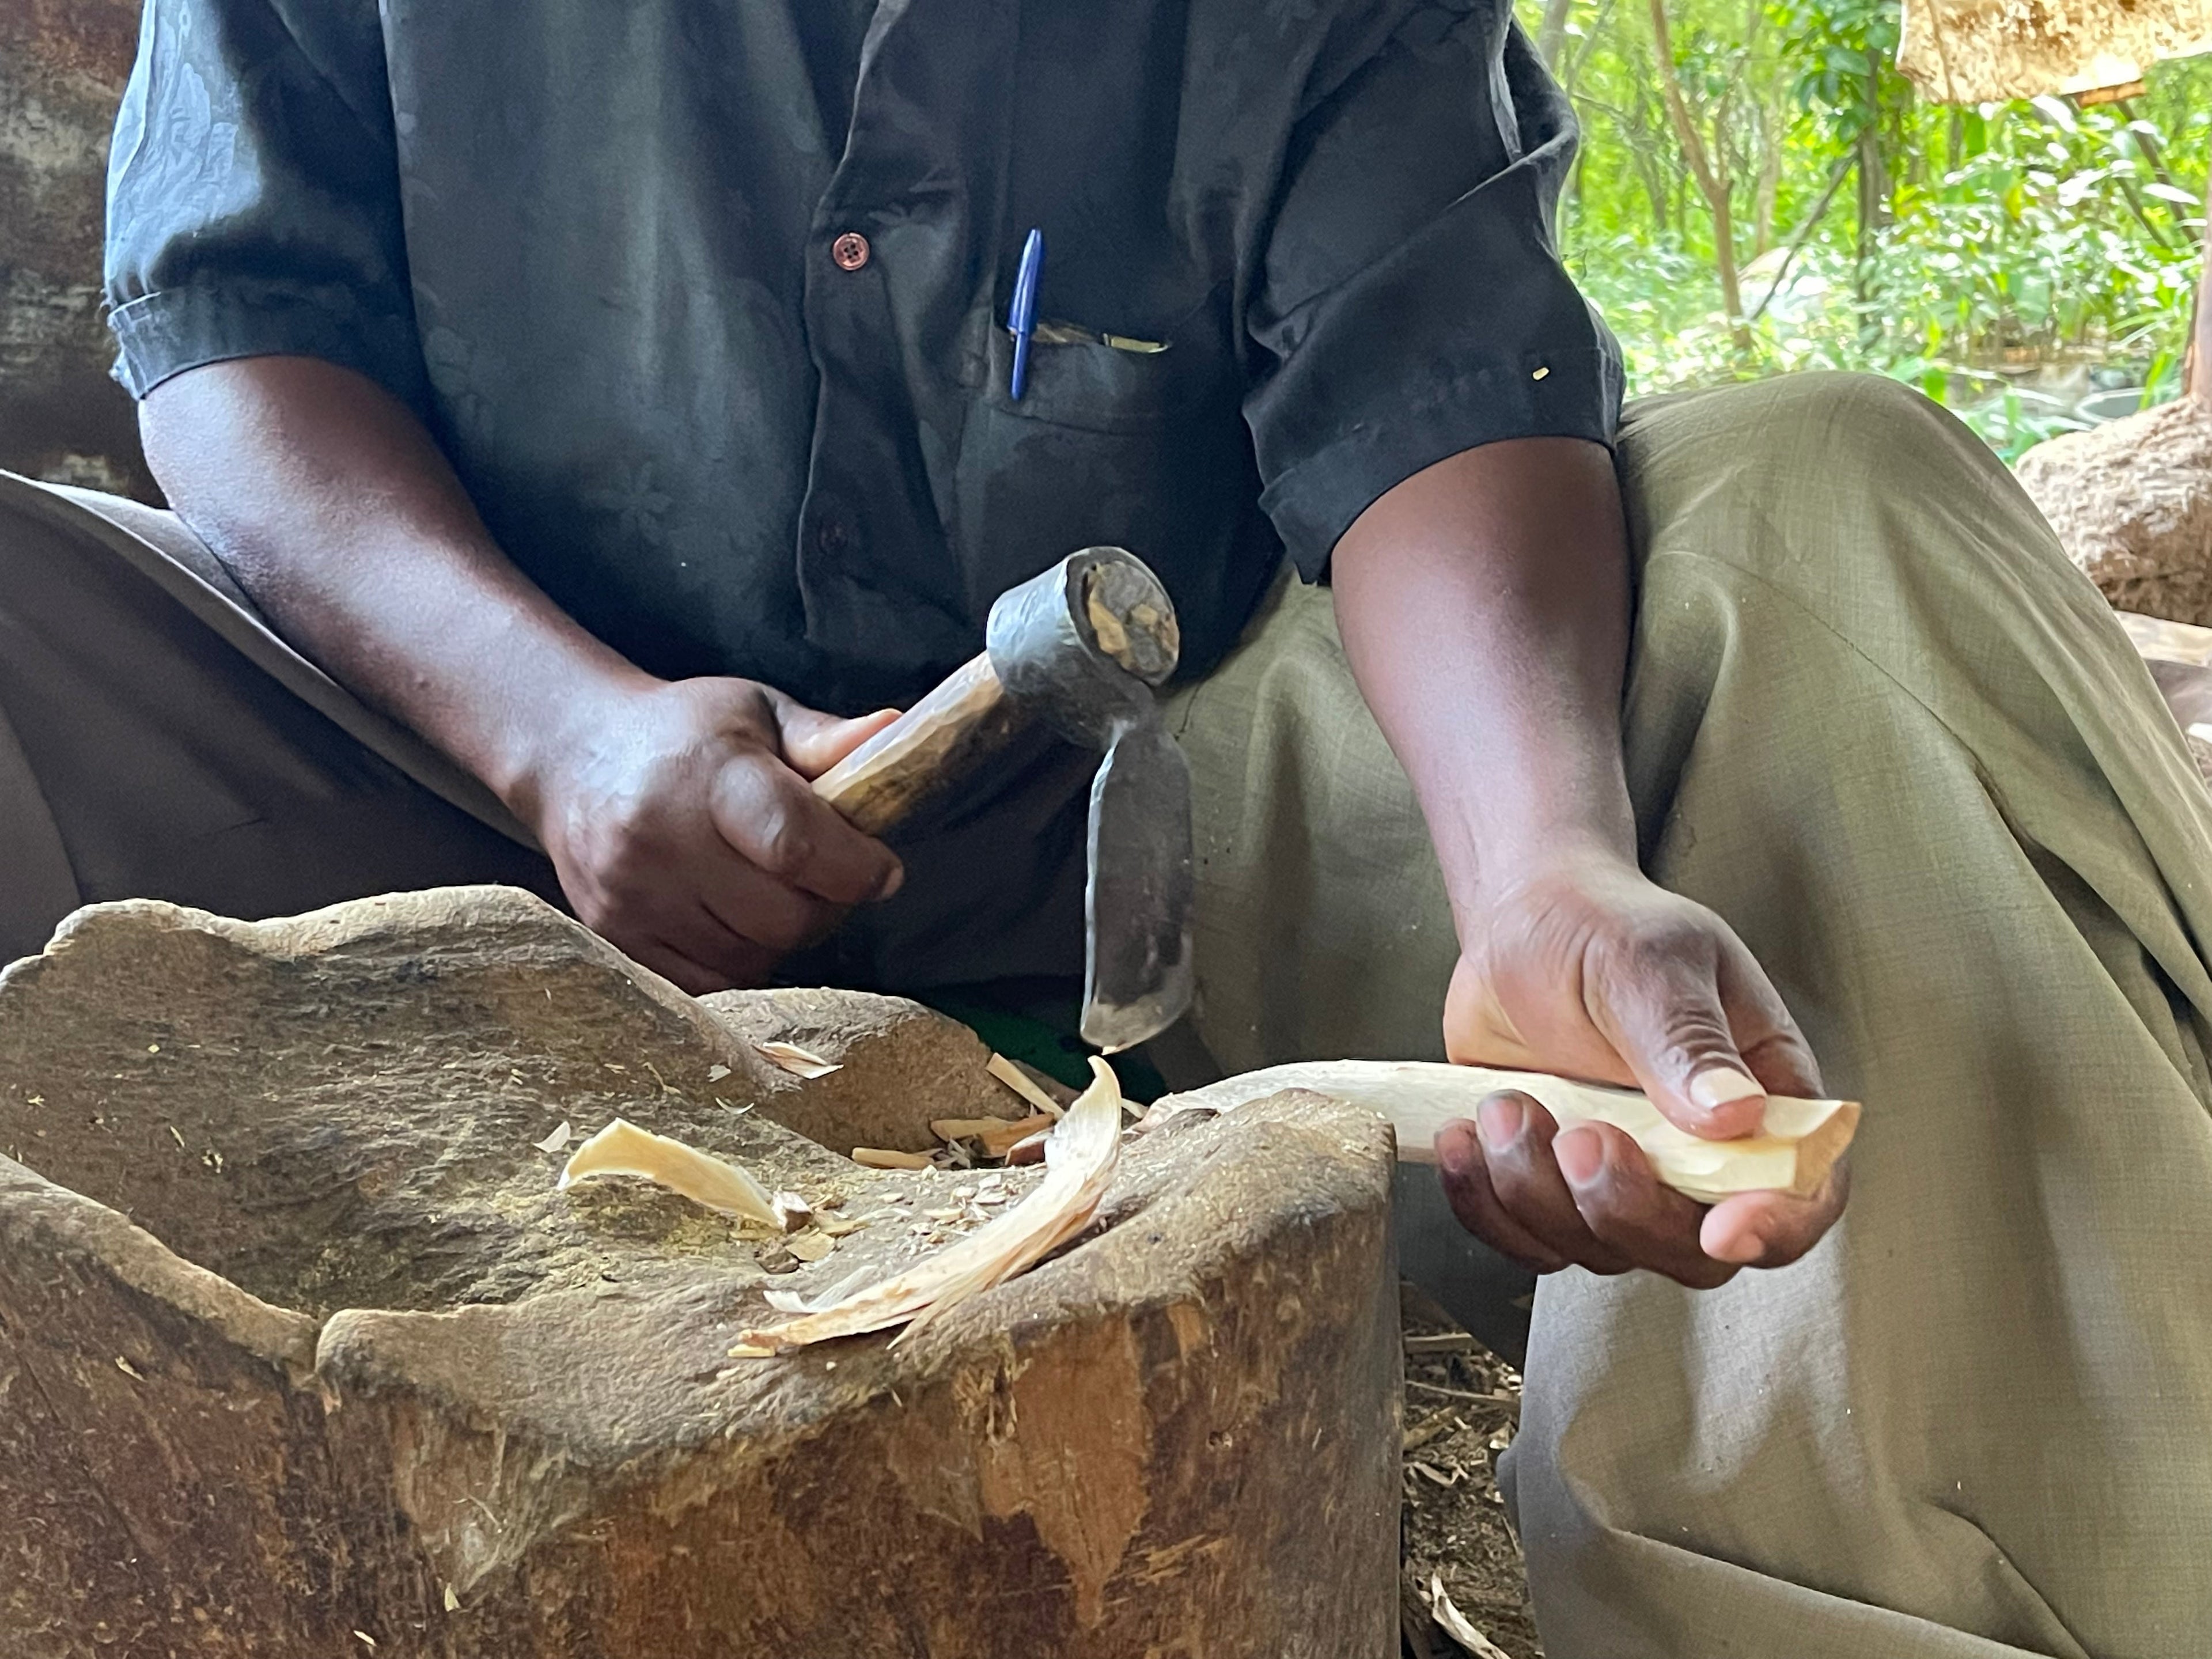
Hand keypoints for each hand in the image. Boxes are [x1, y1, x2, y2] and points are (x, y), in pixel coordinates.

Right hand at [524, 676, 902, 992]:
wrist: (575, 756)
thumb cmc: (686, 734)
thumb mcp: (760, 714)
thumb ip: (827, 738)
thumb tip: (894, 732)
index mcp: (706, 773)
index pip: (795, 843)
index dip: (856, 868)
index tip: (881, 869)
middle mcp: (659, 839)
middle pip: (784, 917)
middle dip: (826, 905)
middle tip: (826, 876)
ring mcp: (631, 898)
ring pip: (752, 959)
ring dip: (783, 936)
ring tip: (773, 889)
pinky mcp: (617, 940)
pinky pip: (710, 984)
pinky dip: (739, 960)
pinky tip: (734, 917)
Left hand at [1434, 852, 1846, 1286]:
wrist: (1519, 923)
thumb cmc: (1600, 926)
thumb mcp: (1648, 960)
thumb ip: (1687, 1038)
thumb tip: (1738, 1115)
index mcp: (1761, 1093)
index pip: (1804, 1190)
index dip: (1777, 1226)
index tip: (1723, 1229)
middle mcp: (1701, 1153)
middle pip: (1694, 1249)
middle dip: (1626, 1208)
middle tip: (1577, 1134)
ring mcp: (1626, 1176)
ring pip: (1601, 1249)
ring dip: (1537, 1193)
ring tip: (1504, 1105)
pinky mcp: (1553, 1186)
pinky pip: (1525, 1238)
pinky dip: (1486, 1203)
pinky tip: (1464, 1135)